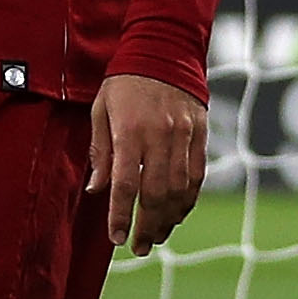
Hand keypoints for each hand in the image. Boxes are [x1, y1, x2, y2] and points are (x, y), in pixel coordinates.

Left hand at [88, 72, 207, 251]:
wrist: (164, 50)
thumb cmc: (124, 83)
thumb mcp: (101, 111)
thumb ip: (101, 152)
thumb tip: (97, 191)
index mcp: (130, 131)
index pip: (125, 184)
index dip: (120, 215)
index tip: (115, 238)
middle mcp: (160, 137)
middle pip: (156, 194)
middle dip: (147, 226)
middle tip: (138, 248)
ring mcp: (184, 137)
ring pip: (180, 191)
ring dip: (169, 220)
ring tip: (157, 238)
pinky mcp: (200, 137)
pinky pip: (197, 177)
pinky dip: (187, 201)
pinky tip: (176, 216)